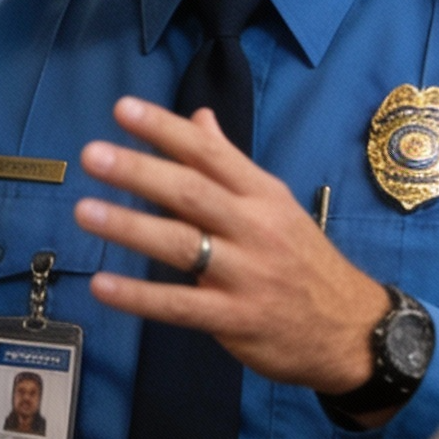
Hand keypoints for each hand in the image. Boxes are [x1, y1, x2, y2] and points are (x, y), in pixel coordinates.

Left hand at [74, 97, 390, 399]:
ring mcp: (246, 275)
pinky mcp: (235, 319)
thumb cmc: (302, 258)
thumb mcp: (275, 203)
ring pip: (183, 245)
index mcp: (262, 194)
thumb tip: (198, 117)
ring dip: (131, 227)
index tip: (122, 109)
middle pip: (191, 193)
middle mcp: (254, 228)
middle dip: (140, 171)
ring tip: (85, 211)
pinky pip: (180, 306)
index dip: (165, 129)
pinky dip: (139, 296)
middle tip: (93, 155)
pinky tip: (102, 285)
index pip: (209, 153)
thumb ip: (230, 162)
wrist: (353, 329)